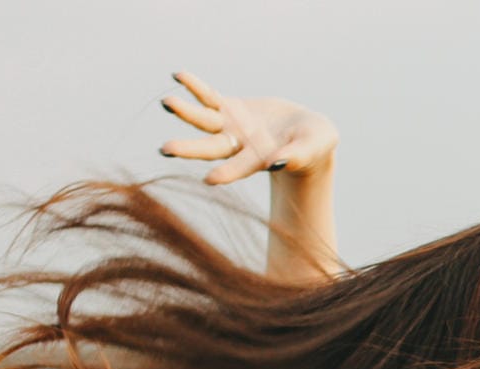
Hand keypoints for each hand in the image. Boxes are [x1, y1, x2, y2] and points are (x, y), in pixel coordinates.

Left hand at [159, 70, 339, 184]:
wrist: (305, 133)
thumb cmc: (314, 145)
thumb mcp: (312, 147)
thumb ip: (296, 155)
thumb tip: (278, 162)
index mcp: (258, 160)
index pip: (240, 168)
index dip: (228, 173)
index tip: (211, 180)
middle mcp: (239, 146)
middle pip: (211, 148)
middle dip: (189, 148)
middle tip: (165, 149)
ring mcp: (231, 127)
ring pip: (204, 120)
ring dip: (185, 112)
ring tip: (166, 102)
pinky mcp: (230, 109)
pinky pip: (208, 97)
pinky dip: (195, 87)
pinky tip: (178, 76)